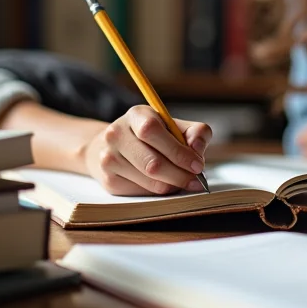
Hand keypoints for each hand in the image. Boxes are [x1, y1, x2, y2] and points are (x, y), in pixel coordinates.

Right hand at [83, 105, 212, 195]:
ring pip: (149, 181)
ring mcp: (108, 158)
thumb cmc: (155, 136)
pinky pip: (141, 192)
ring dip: (172, 185)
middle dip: (180, 175)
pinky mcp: (108, 180)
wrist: (117, 146)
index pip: (152, 131)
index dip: (178, 151)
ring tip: (182, 180)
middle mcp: (116, 134)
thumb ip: (196, 132)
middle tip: (196, 181)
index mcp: (136, 115)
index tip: (197, 164)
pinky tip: (164, 183)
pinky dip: (159, 191)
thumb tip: (198, 148)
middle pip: (152, 163)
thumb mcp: (176, 126)